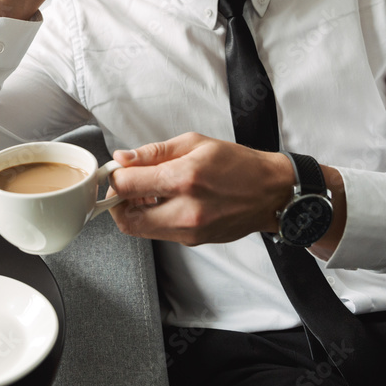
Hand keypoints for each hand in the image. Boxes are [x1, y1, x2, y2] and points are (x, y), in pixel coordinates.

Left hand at [107, 133, 294, 245]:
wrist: (272, 193)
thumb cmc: (239, 165)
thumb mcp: (195, 143)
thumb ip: (153, 152)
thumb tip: (123, 159)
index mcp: (184, 179)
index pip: (127, 186)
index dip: (114, 177)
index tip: (117, 170)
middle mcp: (186, 211)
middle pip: (126, 219)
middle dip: (116, 202)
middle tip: (125, 186)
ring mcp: (190, 231)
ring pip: (140, 230)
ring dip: (133, 211)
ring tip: (146, 191)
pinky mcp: (193, 241)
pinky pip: (158, 233)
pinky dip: (151, 218)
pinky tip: (164, 201)